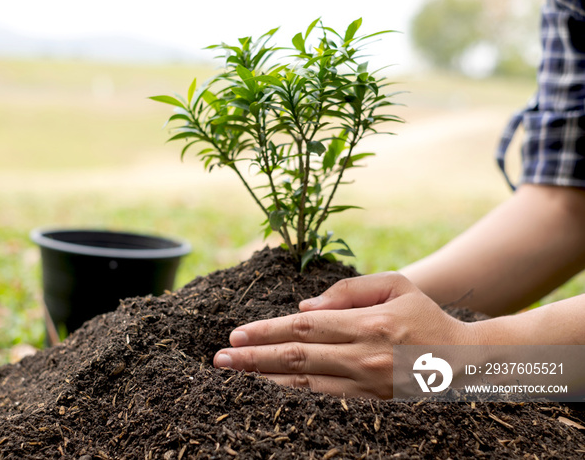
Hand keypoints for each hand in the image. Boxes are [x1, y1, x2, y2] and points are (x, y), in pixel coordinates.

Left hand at [213, 272, 477, 397]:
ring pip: (304, 381)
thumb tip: (305, 307)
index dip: (267, 331)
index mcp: (368, 323)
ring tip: (235, 372)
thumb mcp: (396, 285)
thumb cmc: (425, 315)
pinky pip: (322, 396)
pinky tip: (269, 386)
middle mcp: (364, 355)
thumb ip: (350, 290)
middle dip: (253, 357)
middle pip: (296, 357)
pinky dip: (291, 391)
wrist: (464, 360)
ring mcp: (366, 383)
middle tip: (221, 359)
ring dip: (264, 377)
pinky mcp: (370, 400)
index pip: (304, 328)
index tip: (237, 333)